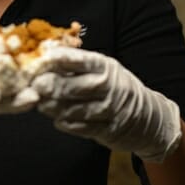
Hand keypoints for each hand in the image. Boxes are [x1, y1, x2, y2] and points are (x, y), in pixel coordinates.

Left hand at [32, 47, 181, 161]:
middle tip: (35, 85)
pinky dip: (67, 123)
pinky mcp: (109, 130)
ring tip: (41, 104)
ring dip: (55, 107)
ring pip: (77, 109)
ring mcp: (110, 109)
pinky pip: (83, 128)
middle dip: (53, 85)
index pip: (83, 60)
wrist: (148, 117)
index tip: (45, 55)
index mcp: (106, 67)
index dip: (63, 57)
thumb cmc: (116, 86)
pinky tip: (57, 119)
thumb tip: (47, 56)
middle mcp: (109, 86)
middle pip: (77, 86)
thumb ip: (78, 65)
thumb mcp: (103, 69)